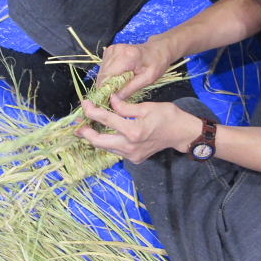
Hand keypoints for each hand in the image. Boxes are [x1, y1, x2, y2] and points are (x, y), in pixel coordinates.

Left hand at [76, 96, 200, 163]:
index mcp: (134, 131)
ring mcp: (132, 155)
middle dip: (86, 133)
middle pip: (99, 141)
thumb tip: (110, 101)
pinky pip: (116, 150)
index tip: (85, 104)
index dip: (92, 111)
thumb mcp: (147, 107)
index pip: (106, 120)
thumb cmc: (168, 116)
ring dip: (96, 138)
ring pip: (106, 148)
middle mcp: (130, 146)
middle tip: (78, 125)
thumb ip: (125, 106)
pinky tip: (106, 133)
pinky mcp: (135, 159)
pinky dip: (109, 142)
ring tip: (89, 127)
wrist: (182, 133)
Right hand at [97, 38, 174, 99]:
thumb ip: (129, 89)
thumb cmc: (156, 63)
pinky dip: (109, 75)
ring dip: (108, 81)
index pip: (107, 77)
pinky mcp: (110, 50)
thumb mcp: (147, 79)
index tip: (110, 100)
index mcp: (126, 56)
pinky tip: (119, 77)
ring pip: (102, 72)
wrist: (158, 50)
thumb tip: (114, 99)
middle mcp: (116, 50)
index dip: (106, 90)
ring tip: (120, 85)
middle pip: (103, 74)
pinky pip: (104, 67)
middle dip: (107, 87)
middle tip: (116, 95)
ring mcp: (112, 49)